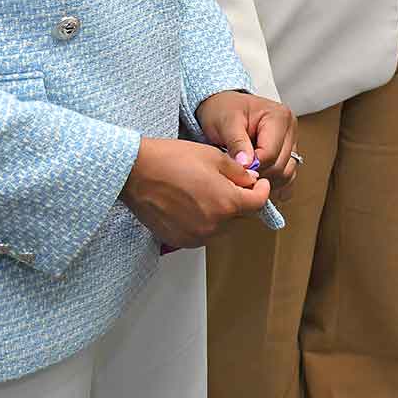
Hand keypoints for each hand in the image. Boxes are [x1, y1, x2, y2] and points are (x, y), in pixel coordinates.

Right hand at [119, 136, 268, 248]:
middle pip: (241, 218)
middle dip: (242, 201)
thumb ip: (239, 173)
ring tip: (208, 193)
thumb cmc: (170, 160)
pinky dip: (204, 222)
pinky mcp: (179, 240)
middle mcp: (214, 225)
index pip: (258, 204)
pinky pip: (202, 234)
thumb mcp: (214, 157)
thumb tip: (251, 181)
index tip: (259, 183)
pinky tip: (193, 205)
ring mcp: (196, 236)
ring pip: (222, 228)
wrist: (135, 172)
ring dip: (223, 214)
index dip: (261, 191)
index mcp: (227, 203)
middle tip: (231, 185)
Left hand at [197, 90, 300, 198]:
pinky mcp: (288, 154)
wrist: (223, 106)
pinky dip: (273, 182)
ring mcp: (291, 143)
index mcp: (279, 117)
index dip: (253, 166)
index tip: (235, 168)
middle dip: (258, 174)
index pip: (271, 153)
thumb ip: (237, 143)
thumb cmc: (224, 110)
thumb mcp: (226, 123)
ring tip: (246, 175)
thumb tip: (247, 164)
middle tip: (238, 173)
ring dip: (266, 180)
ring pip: (286, 174)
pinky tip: (257, 180)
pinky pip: (286, 176)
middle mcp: (290, 129)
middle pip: (281, 166)